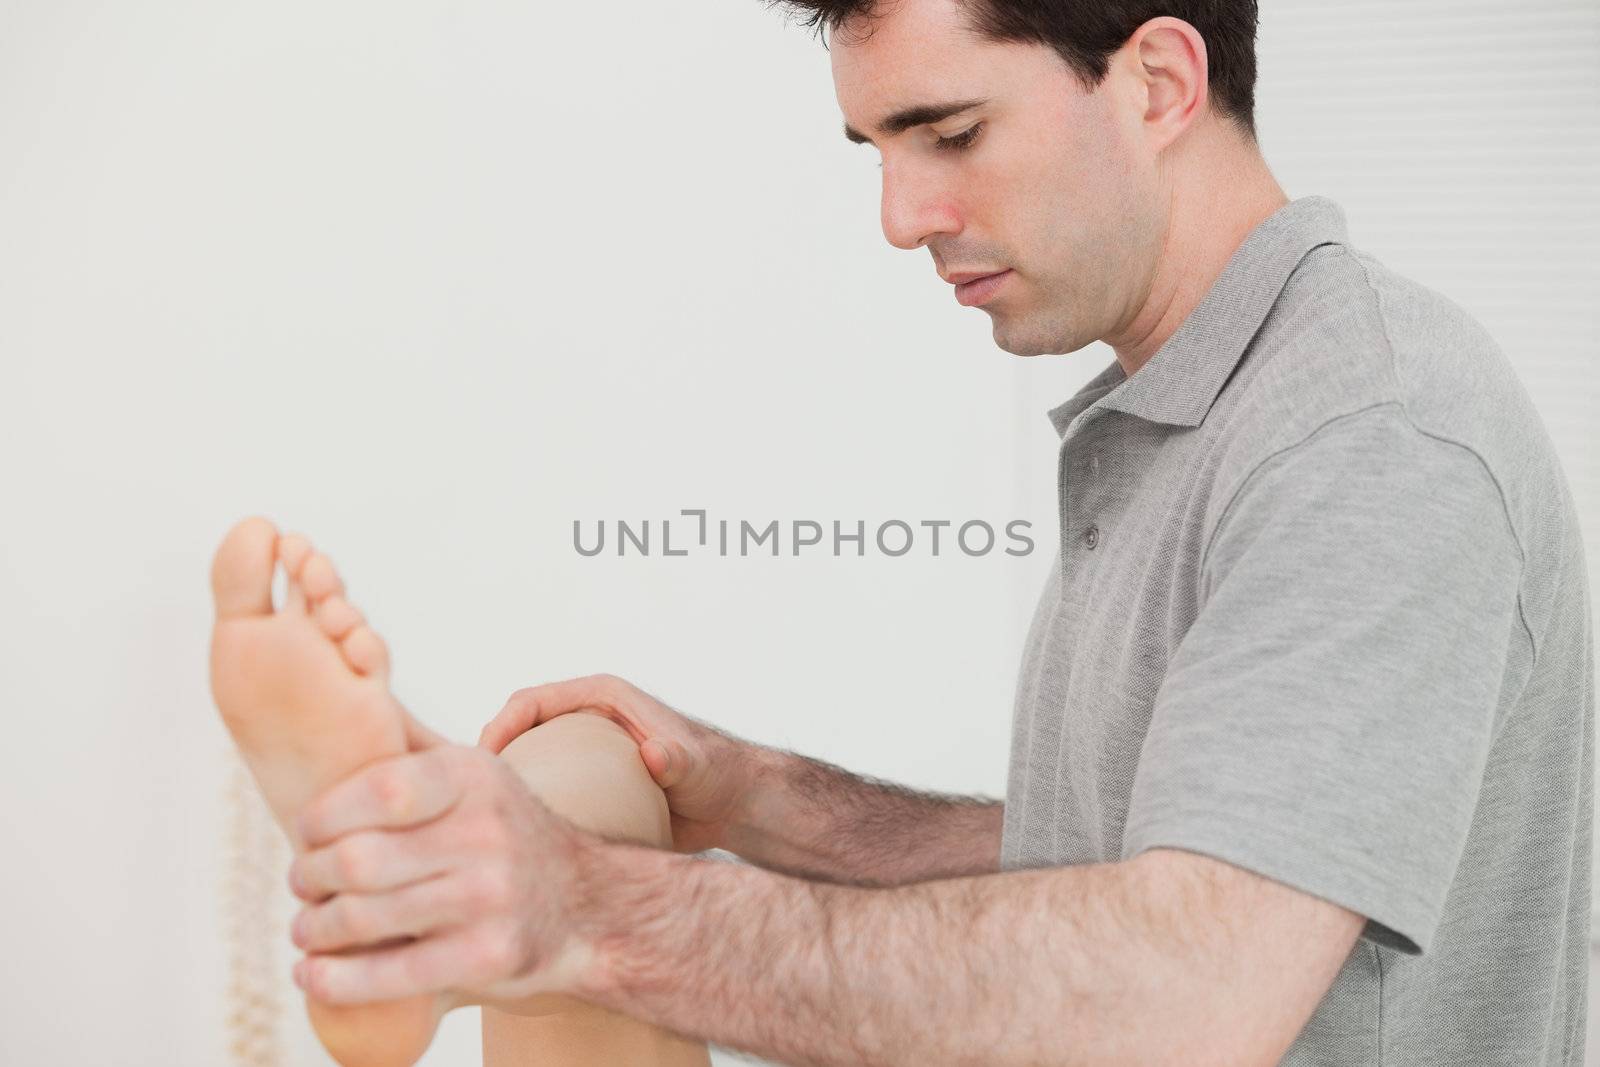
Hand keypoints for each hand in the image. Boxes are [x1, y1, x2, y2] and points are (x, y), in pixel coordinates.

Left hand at [285, 739, 601, 1005]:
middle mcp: (487, 833)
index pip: (381, 788)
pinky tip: (313, 974)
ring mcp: (491, 897)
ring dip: (314, 929)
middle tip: (301, 885)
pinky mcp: (490, 957)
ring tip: (306, 928)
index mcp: (474, 777)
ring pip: (364, 919)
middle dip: (308, 878)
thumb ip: (410, 744)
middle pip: (359, 861)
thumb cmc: (504, 834)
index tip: (305, 833)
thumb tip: (341, 674)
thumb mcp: (475, 776)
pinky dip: (336, 980)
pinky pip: (390, 975)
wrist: (590, 904)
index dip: (324, 816)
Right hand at [478, 673, 762, 853]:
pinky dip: (524, 812)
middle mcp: (584, 721)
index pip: (531, 701)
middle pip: (516, 733)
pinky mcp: (585, 784)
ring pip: (524, 765)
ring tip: (476, 828)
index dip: (498, 727)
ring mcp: (581, 754)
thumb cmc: (716, 772)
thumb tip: (654, 755)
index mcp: (600, 697)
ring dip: (498, 790)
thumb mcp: (696, 764)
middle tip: (464, 804)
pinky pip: (543, 793)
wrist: (730, 803)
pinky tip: (514, 847)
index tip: (480, 766)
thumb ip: (676, 758)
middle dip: (484, 762)